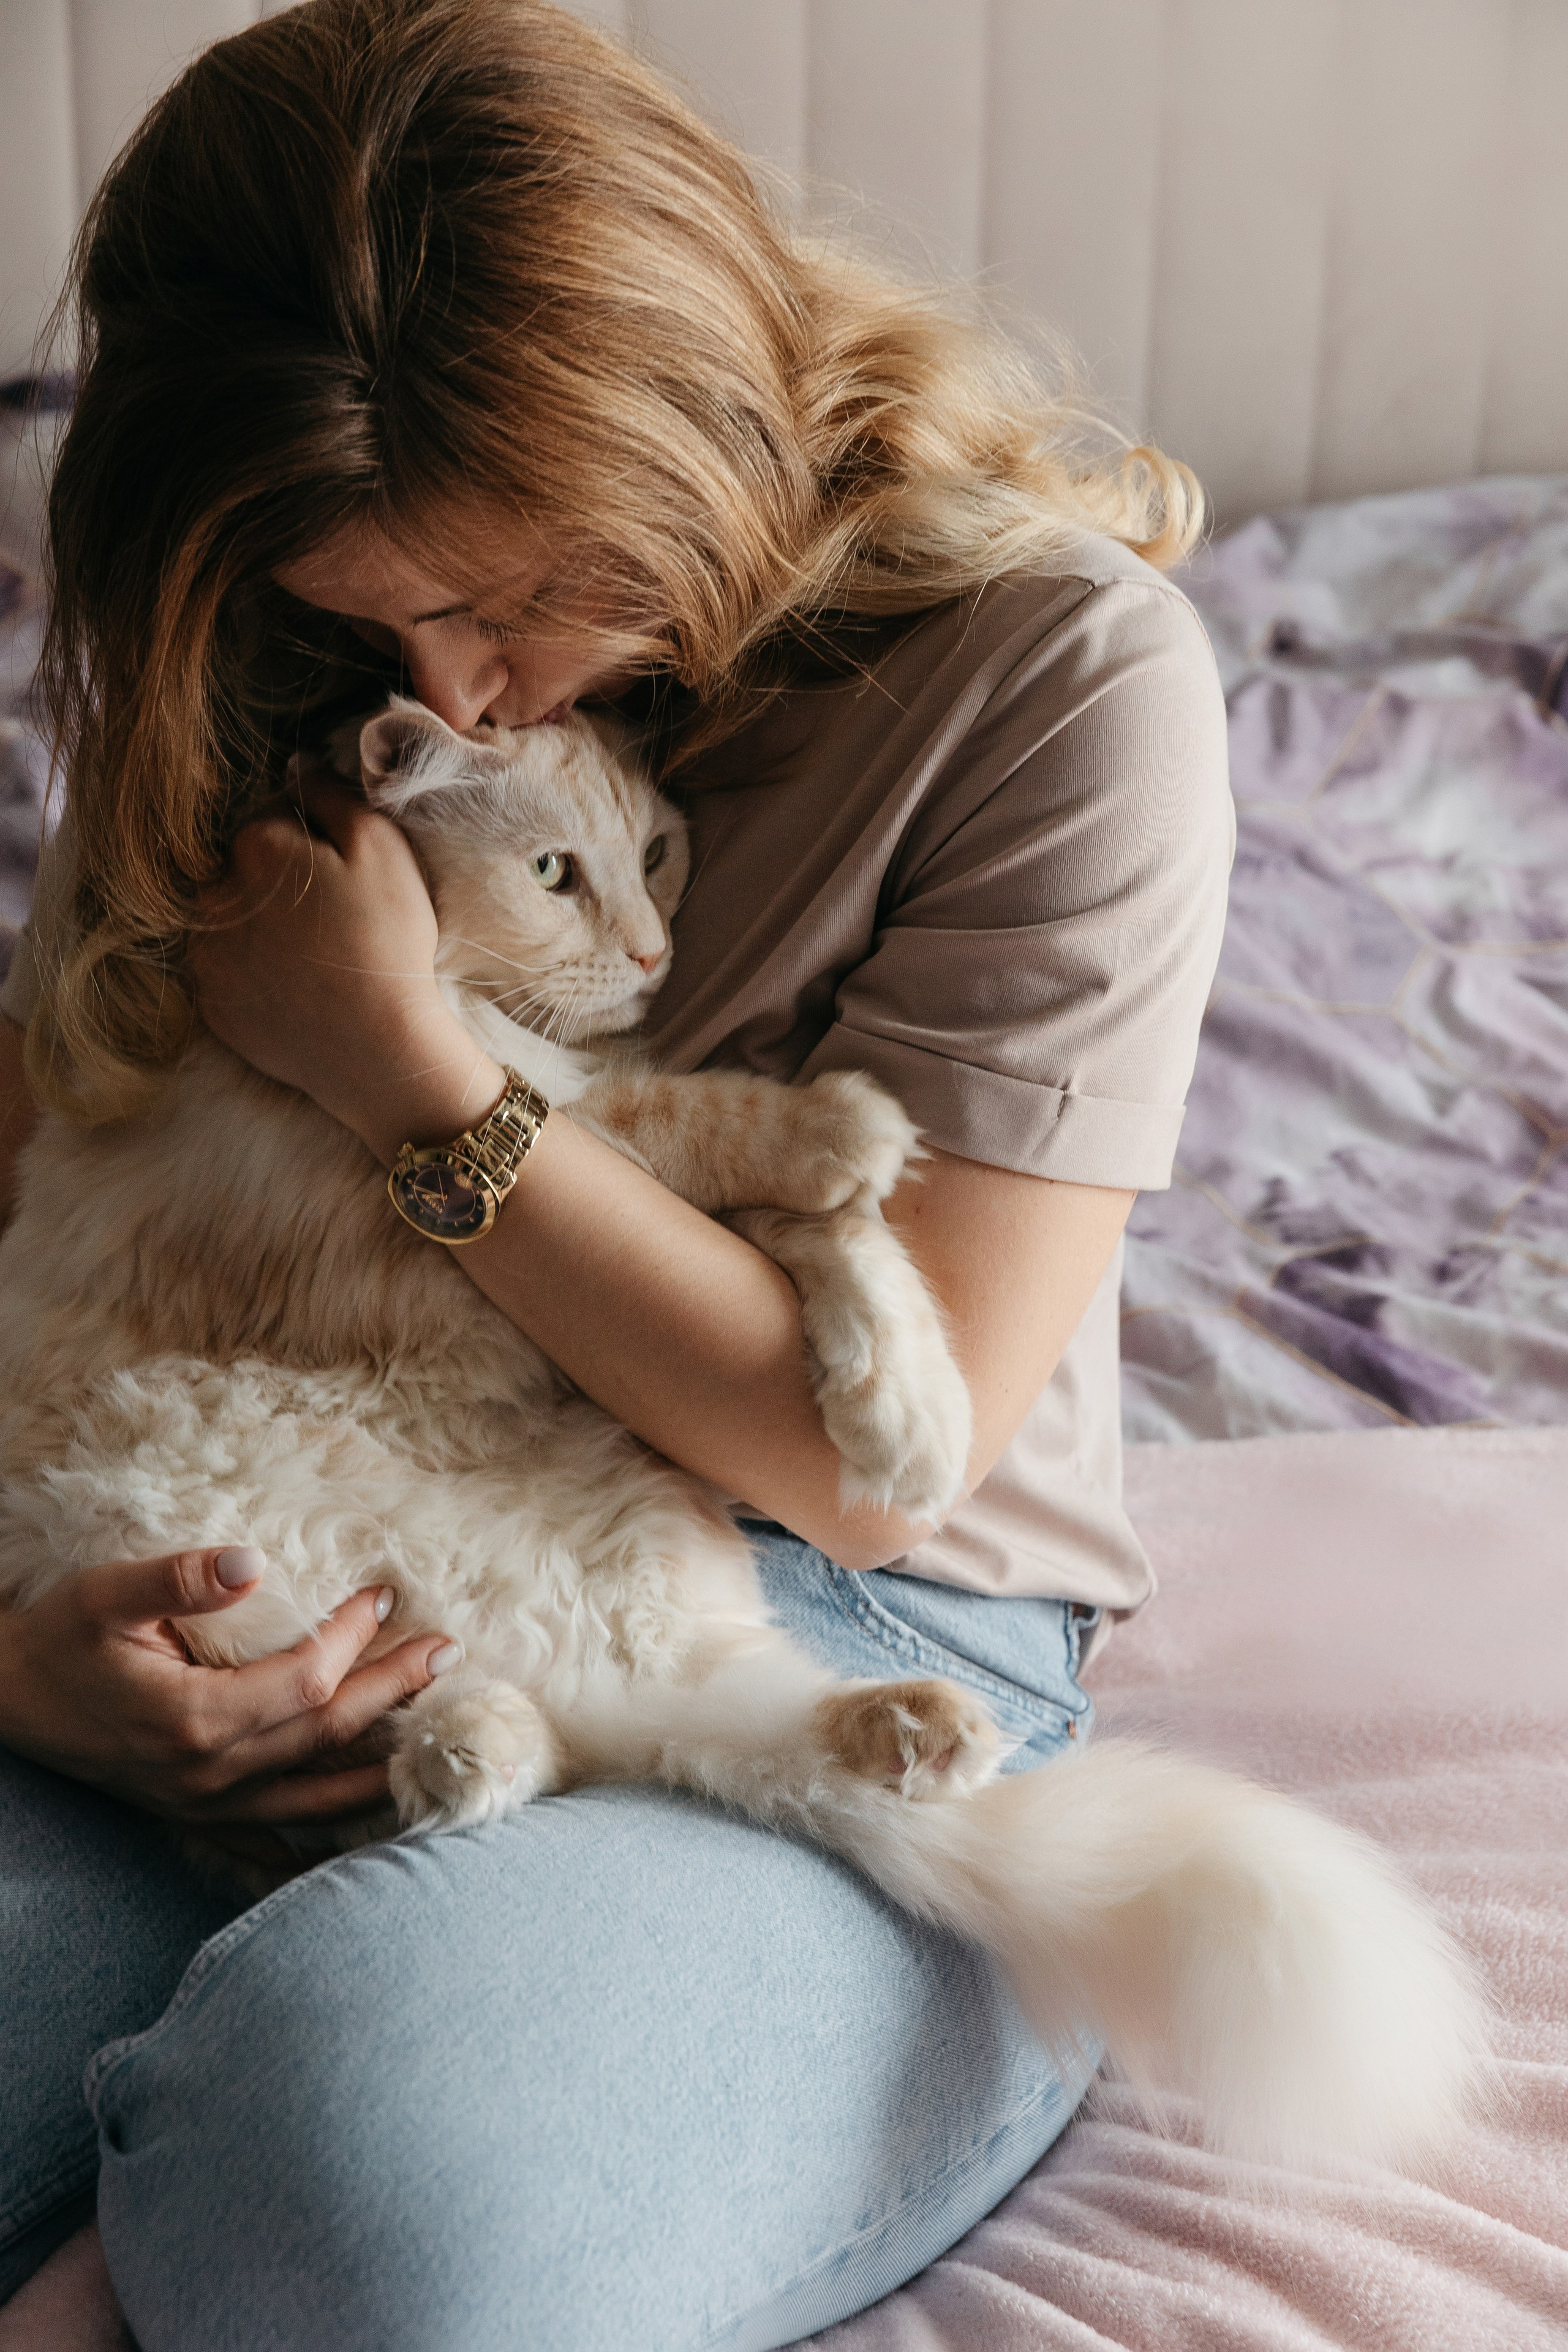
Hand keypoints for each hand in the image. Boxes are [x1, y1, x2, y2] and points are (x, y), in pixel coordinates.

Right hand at [0, 1546, 453, 1822]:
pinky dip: (327, 1829)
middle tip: (448, 1653)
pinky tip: (367, 1824)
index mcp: (195, 1719)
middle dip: (394, 1693)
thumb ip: (178, 1577)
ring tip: (436, 1740)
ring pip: (315, 1799)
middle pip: (326, 1735)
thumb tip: (251, 1560)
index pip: (306, 1679)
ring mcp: (205, 1806)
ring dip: (381, 1768)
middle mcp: (209, 1775)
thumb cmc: (59, 1641)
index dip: (352, 1637)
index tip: (384, 1594)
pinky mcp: (196, 1816)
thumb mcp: (105, 1595)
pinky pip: (276, 1837)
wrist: (6, 1699)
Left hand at [190, 777, 502, 1160]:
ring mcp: (205, 955)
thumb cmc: (386, 941)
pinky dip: (252, 975)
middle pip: (240, 871)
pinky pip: (226, 974)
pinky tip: (294, 988)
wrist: (375, 1047)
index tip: (341, 876)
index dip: (308, 844)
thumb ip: (333, 795)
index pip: (267, 822)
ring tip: (311, 957)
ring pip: (227, 921)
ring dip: (258, 928)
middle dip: (274, 885)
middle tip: (328, 919)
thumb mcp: (382, 847)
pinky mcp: (210, 1006)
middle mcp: (212, 896)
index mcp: (254, 847)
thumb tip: (295, 765)